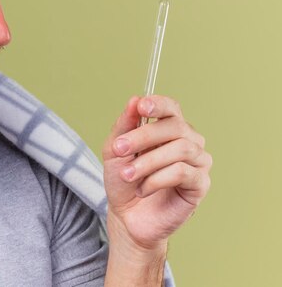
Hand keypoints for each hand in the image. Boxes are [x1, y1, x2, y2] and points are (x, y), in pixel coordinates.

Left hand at [102, 95, 211, 249]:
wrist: (127, 215)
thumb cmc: (123, 180)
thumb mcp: (115, 150)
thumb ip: (124, 125)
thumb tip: (134, 100)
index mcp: (168, 128)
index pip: (171, 107)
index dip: (158, 104)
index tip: (142, 107)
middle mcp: (188, 141)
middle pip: (175, 126)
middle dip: (143, 136)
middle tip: (119, 149)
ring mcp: (198, 162)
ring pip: (181, 149)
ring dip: (148, 162)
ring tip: (128, 175)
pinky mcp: (200, 184)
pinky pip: (183, 172)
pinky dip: (157, 180)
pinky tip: (143, 189)